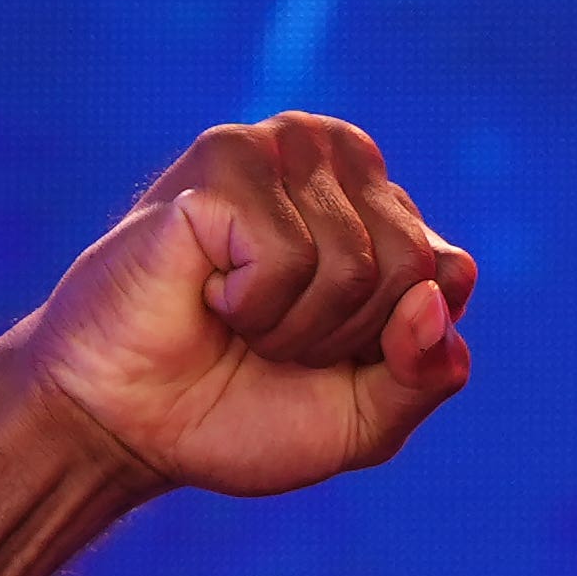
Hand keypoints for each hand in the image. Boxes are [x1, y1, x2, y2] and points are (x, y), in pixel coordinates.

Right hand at [15, 112, 475, 497]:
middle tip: (271, 339)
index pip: (449, 276)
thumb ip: (429, 372)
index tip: (326, 356)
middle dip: (342, 338)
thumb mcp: (367, 418)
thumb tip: (443, 290)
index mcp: (383, 203)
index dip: (391, 348)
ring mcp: (279, 148)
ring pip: (355, 264)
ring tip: (236, 317)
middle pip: (410, 269)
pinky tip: (207, 291)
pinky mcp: (224, 160)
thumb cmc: (241, 411)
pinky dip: (252, 306)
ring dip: (292, 328)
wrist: (127, 428)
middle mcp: (338, 155)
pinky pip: (290, 257)